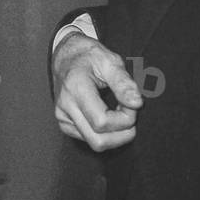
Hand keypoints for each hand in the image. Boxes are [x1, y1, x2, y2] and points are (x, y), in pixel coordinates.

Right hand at [52, 33, 141, 151]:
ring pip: (95, 144)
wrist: (67, 56)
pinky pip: (89, 140)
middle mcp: (65, 106)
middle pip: (98, 140)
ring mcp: (62, 117)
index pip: (102, 122)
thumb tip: (137, 103)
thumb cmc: (90, 56)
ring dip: (115, 135)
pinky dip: (105, 134)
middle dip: (122, 133)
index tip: (133, 103)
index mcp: (75, 88)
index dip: (125, 118)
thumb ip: (124, 83)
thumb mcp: (110, 61)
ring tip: (119, 114)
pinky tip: (108, 117)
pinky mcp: (64, 123)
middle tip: (129, 113)